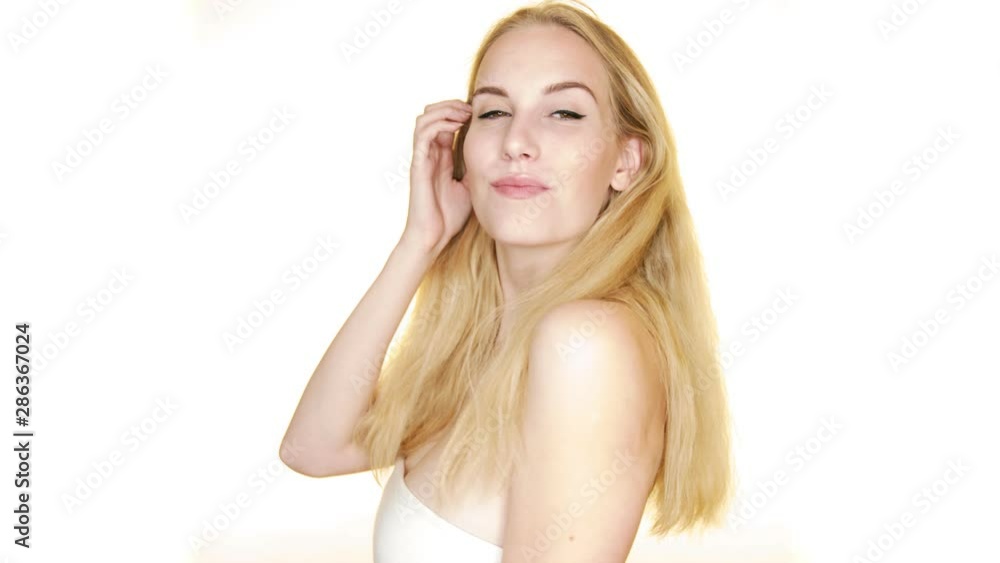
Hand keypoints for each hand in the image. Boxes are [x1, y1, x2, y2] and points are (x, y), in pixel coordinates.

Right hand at [400, 99, 473, 257]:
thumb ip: (476, 167)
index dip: (458, 112)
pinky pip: (423, 134)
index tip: (478, 114)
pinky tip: (455, 126)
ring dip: (444, 110)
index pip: (445, 122)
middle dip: (450, 105)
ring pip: (424, 118)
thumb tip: (496, 155)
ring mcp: (422, 157)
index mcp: (441, 156)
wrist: (434, 236)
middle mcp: (429, 153)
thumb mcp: (471, 185)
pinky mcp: (418, 164)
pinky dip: (439, 123)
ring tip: (463, 114)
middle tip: (470, 109)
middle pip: (432, 114)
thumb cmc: (450, 215)